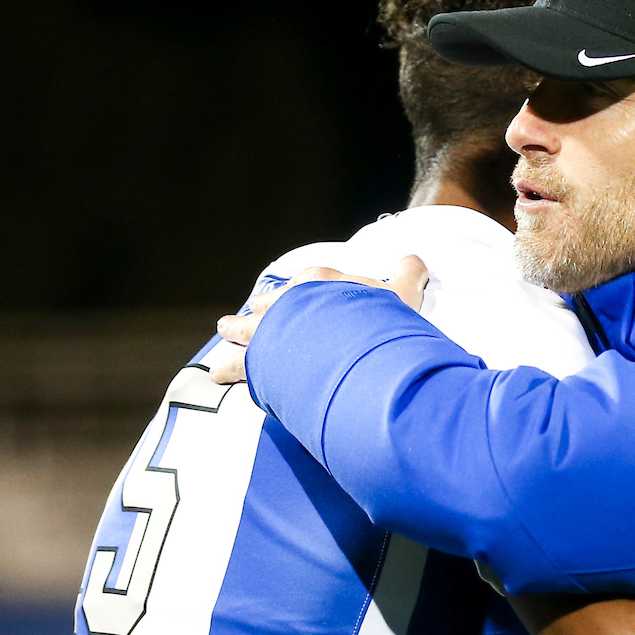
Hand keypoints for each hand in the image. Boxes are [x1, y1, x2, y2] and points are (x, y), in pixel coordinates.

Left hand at [209, 256, 428, 383]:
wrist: (351, 342)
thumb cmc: (376, 319)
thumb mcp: (402, 294)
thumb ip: (408, 275)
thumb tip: (415, 260)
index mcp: (322, 284)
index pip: (307, 283)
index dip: (300, 291)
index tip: (293, 296)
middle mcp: (292, 302)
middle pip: (271, 303)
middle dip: (259, 311)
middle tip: (249, 315)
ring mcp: (274, 330)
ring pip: (248, 330)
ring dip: (236, 333)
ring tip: (224, 337)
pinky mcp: (263, 359)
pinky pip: (240, 365)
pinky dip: (229, 369)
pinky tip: (219, 374)